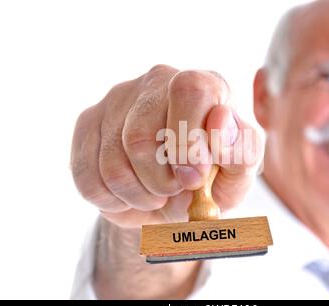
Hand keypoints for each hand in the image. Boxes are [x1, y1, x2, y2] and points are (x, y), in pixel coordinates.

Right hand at [70, 65, 262, 227]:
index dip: (189, 142)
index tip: (194, 178)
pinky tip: (132, 193)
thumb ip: (242, 150)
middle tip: (177, 189)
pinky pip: (88, 179)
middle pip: (140, 136)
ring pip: (113, 164)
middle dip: (161, 181)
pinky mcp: (87, 123)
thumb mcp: (238, 174)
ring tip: (157, 194)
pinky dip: (115, 201)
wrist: (171, 197)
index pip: (190, 91)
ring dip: (140, 196)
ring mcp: (117, 99)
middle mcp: (157, 81)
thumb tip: (221, 120)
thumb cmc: (211, 181)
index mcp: (204, 84)